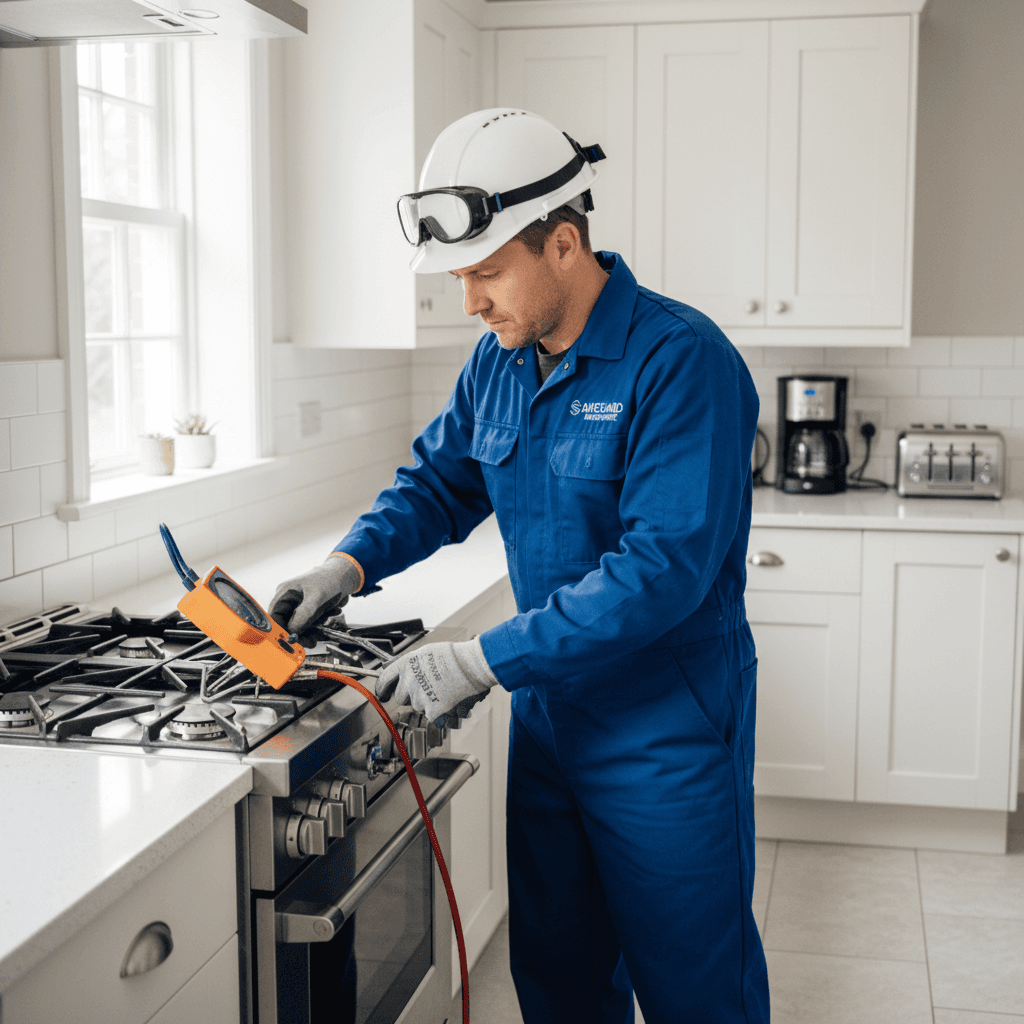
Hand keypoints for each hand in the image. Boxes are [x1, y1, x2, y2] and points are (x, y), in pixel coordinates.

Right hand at [269, 555, 361, 634]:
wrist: (346, 575)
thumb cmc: (330, 580)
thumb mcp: (316, 598)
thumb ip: (303, 615)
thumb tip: (292, 632)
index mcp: (285, 593)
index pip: (274, 617)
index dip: (281, 630)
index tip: (292, 641)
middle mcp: (289, 600)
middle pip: (286, 624)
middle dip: (300, 633)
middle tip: (312, 641)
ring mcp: (298, 605)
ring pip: (299, 626)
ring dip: (313, 628)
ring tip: (327, 618)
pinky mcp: (308, 610)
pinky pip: (309, 623)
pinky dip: (319, 623)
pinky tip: (331, 613)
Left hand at [375, 638, 497, 723]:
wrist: (471, 666)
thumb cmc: (453, 656)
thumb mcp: (426, 652)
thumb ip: (412, 664)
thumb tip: (405, 672)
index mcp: (405, 665)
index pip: (384, 679)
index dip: (382, 688)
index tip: (383, 693)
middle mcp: (409, 682)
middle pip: (401, 697)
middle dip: (411, 695)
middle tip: (426, 689)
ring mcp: (419, 698)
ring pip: (418, 706)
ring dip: (426, 702)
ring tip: (442, 690)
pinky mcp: (431, 711)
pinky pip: (431, 715)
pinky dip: (439, 711)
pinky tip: (447, 699)